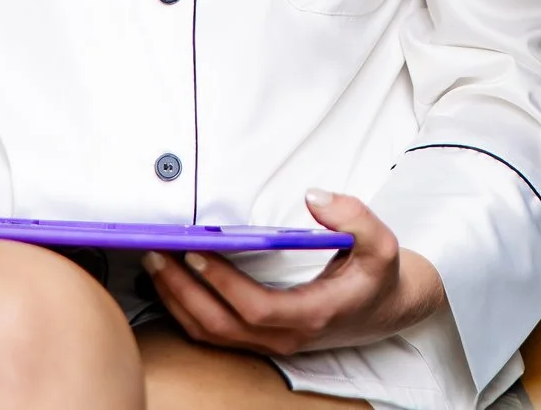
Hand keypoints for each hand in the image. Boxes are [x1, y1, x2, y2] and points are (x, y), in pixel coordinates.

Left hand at [144, 189, 444, 356]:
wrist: (385, 309)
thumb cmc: (377, 277)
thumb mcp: (381, 243)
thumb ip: (354, 217)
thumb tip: (315, 197)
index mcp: (311, 315)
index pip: (255, 308)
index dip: (222, 283)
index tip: (197, 251)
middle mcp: (285, 336)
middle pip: (220, 325)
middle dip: (182, 289)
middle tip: (158, 252)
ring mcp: (270, 343)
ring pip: (210, 334)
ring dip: (176, 300)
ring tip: (156, 264)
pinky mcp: (260, 340)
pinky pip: (213, 334)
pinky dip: (185, 311)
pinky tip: (171, 285)